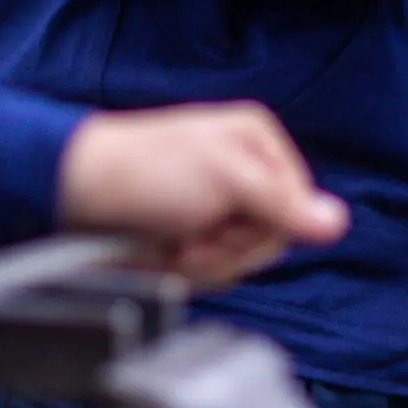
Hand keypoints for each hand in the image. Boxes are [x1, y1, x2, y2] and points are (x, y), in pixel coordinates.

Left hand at [59, 103, 348, 284]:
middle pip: (270, 236)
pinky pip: (211, 266)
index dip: (264, 228)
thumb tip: (337, 222)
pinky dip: (183, 267)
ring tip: (170, 238)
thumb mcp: (224, 179)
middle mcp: (243, 170)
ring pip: (240, 258)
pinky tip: (161, 248)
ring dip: (202, 259)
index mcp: (259, 141)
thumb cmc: (143, 171)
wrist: (70, 191)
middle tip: (190, 230)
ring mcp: (216, 203)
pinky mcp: (190, 229)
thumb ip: (283, 204)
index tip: (226, 221)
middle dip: (227, 246)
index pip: (299, 207)